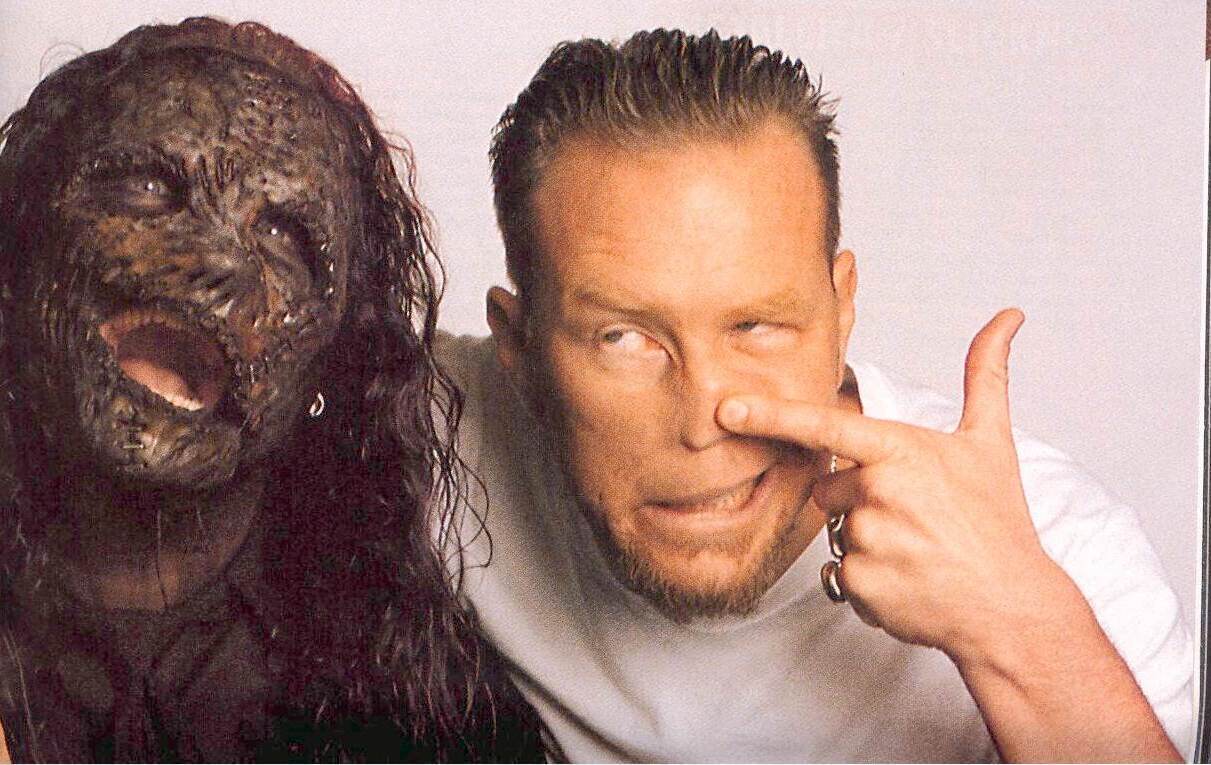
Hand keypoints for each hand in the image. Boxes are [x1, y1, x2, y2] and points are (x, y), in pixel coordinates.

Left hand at [716, 308, 1060, 659]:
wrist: (1012, 607)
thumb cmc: (997, 523)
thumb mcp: (991, 443)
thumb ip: (985, 374)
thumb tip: (1007, 317)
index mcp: (900, 451)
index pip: (823, 427)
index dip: (769, 415)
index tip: (726, 407)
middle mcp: (877, 492)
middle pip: (830, 489)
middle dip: (858, 501)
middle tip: (912, 518)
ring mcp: (865, 540)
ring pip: (836, 531)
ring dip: (865, 541)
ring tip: (914, 551)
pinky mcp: (858, 584)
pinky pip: (840, 573)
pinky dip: (867, 579)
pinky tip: (906, 579)